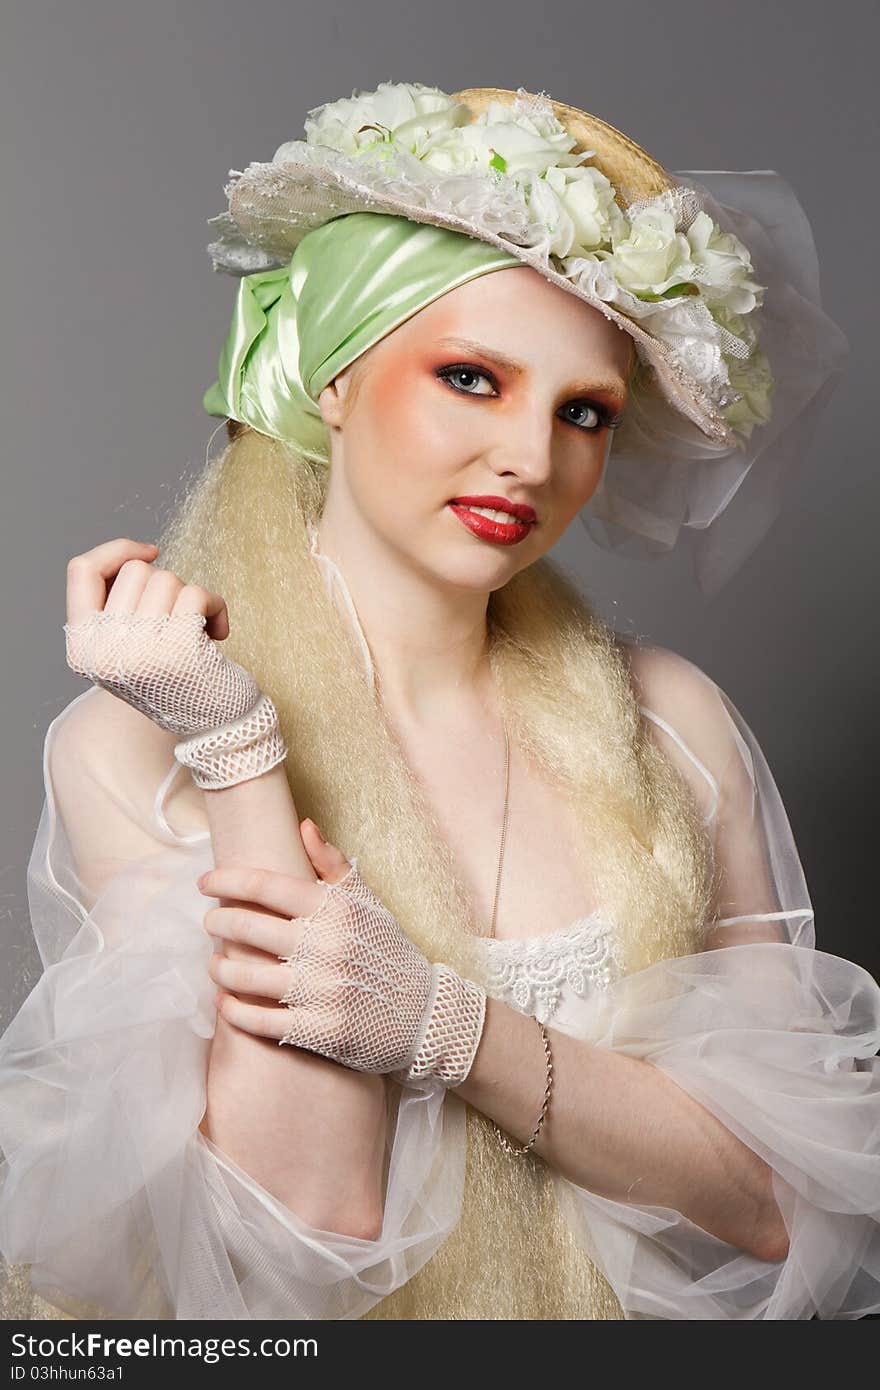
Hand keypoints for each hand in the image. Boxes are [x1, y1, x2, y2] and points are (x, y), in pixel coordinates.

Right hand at [64, 537, 286, 789]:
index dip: (116, 550)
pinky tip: (217, 634)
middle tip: (178, 622)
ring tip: (196, 632)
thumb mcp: (126, 646)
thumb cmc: (176, 677)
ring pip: (166, 578)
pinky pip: (196, 593)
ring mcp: (137, 652)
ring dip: (192, 597)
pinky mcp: (176, 650)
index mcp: (80, 650)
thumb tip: (139, 553)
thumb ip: (116, 606)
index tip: (150, 552)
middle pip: (134, 570)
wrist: (215, 728)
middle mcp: (101, 652)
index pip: (81, 570)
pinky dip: (215, 606)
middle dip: (166, 586)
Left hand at [198, 820, 487, 1087]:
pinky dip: (232, 1010)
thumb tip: (302, 826)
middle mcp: (325, 946)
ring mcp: (320, 990)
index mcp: (335, 909)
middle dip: (217, 922)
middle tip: (210, 923)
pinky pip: (256, 1020)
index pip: (265, 885)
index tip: (204, 883)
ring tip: (216, 964)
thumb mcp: (368, 903)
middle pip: (246, 927)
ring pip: (243, 975)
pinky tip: (225, 1002)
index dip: (226, 881)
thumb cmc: (387, 951)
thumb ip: (333, 865)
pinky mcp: (317, 1031)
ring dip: (219, 968)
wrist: (423, 1014)